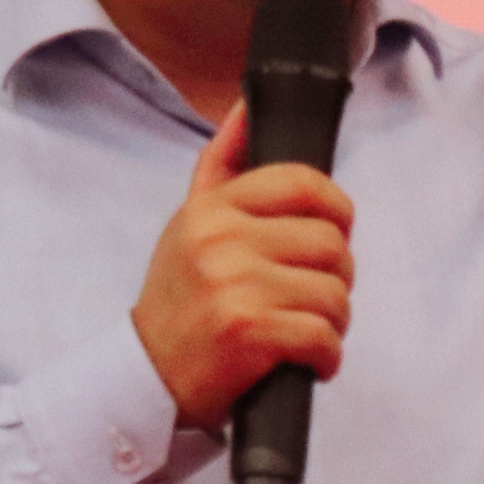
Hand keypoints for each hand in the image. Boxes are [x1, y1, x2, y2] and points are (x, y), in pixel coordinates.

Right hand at [132, 102, 355, 428]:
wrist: (146, 379)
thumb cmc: (179, 300)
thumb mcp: (190, 224)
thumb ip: (223, 163)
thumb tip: (248, 104)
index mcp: (212, 208)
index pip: (303, 182)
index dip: (336, 209)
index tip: (333, 234)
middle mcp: (221, 239)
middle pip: (331, 242)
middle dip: (337, 276)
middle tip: (313, 297)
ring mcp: (234, 285)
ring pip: (334, 291)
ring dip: (333, 321)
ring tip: (307, 329)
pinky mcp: (248, 332)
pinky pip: (323, 335)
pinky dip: (327, 356)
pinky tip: (307, 362)